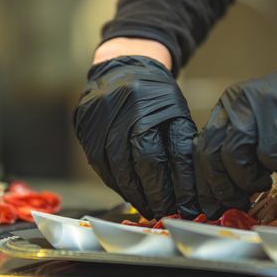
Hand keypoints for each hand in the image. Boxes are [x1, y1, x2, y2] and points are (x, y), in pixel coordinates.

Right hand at [74, 55, 197, 218]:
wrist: (122, 66)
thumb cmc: (154, 93)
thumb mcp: (176, 112)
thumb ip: (181, 144)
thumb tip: (191, 186)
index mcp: (148, 107)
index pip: (163, 156)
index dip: (176, 185)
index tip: (186, 204)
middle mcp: (121, 112)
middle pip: (139, 166)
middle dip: (155, 195)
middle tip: (166, 211)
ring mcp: (98, 120)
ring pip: (116, 170)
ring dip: (134, 194)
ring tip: (149, 207)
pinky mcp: (84, 127)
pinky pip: (100, 165)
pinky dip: (116, 183)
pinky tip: (129, 192)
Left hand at [194, 38, 276, 217]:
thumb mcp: (265, 121)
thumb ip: (241, 142)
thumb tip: (222, 180)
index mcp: (231, 103)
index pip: (203, 146)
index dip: (205, 178)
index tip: (209, 200)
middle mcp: (239, 104)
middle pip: (211, 154)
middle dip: (219, 186)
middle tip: (233, 202)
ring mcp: (259, 111)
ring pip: (234, 159)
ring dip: (247, 180)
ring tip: (262, 182)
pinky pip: (268, 159)